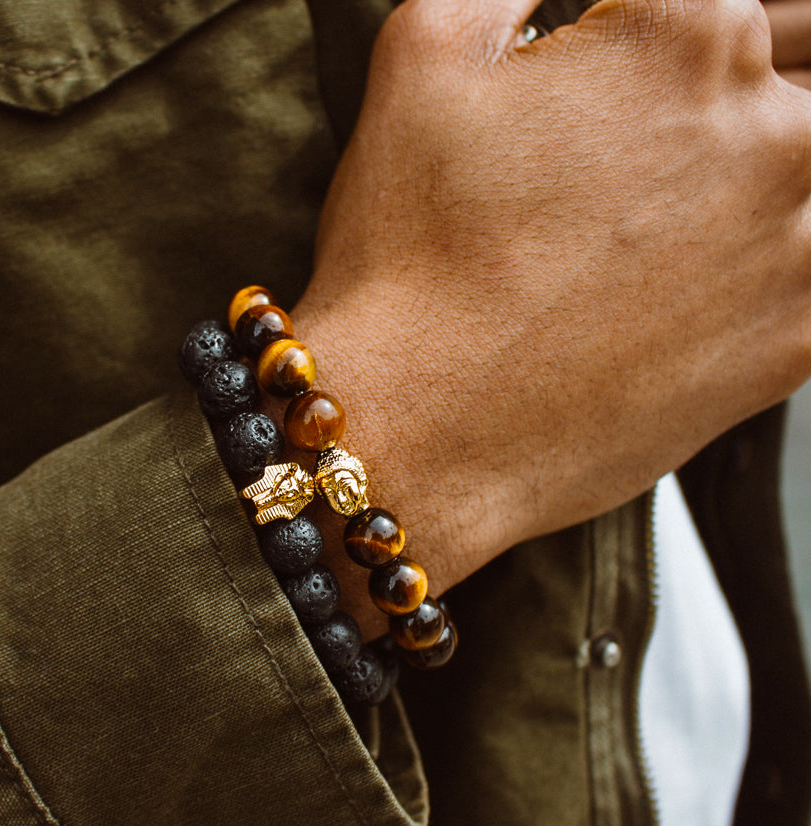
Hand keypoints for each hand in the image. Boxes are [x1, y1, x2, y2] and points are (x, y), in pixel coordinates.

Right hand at [289, 0, 810, 631]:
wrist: (415, 431)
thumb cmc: (408, 265)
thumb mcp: (420, 59)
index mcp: (688, 36)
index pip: (715, 16)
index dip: (641, 65)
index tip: (604, 112)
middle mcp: (768, 134)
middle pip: (777, 95)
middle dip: (702, 130)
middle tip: (622, 191)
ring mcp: (794, 250)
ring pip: (802, 190)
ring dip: (743, 205)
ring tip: (649, 250)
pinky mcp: (790, 349)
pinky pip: (809, 286)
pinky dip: (765, 282)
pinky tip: (690, 298)